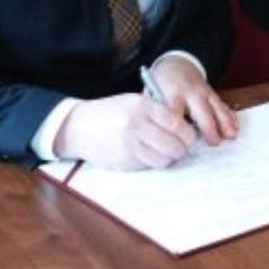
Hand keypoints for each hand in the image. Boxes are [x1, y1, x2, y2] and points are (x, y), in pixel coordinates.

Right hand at [55, 93, 197, 169]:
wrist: (80, 126)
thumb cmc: (110, 113)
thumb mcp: (134, 103)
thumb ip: (157, 112)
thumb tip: (184, 128)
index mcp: (144, 106)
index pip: (177, 124)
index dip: (188, 133)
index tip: (189, 136)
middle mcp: (138, 125)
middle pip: (175, 145)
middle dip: (182, 149)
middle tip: (180, 147)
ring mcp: (131, 144)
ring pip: (164, 159)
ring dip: (168, 158)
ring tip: (164, 151)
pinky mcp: (125, 160)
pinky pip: (149, 165)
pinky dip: (153, 162)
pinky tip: (147, 154)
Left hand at [151, 55, 238, 145]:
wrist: (174, 69)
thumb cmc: (161, 92)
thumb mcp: (153, 102)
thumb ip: (159, 120)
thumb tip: (166, 146)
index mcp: (170, 96)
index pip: (174, 115)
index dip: (180, 131)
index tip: (184, 145)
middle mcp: (188, 92)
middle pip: (201, 110)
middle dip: (208, 127)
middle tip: (213, 144)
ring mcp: (203, 92)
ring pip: (216, 106)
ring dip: (224, 122)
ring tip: (230, 136)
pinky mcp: (212, 94)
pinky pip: (223, 105)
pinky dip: (230, 117)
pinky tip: (234, 128)